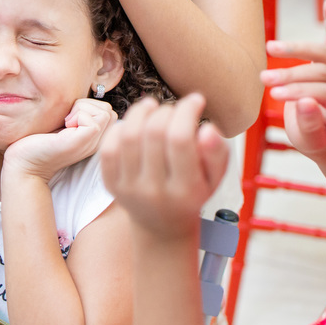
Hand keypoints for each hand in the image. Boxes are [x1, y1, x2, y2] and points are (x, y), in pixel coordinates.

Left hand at [3, 98, 116, 182]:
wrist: (23, 164)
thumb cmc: (37, 141)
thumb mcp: (62, 123)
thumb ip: (77, 113)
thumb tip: (83, 94)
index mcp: (93, 138)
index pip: (108, 110)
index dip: (88, 106)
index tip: (68, 116)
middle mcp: (96, 142)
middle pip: (109, 110)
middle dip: (87, 104)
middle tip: (67, 118)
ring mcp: (92, 144)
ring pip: (106, 112)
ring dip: (83, 109)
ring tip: (66, 122)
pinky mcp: (83, 143)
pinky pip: (95, 121)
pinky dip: (78, 116)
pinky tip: (64, 127)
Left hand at [99, 95, 228, 241]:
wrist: (161, 224)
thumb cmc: (193, 192)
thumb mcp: (214, 178)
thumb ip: (217, 153)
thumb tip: (208, 128)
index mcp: (185, 190)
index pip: (180, 140)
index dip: (186, 112)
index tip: (196, 100)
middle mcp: (154, 191)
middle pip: (154, 134)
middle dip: (166, 110)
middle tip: (173, 108)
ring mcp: (129, 188)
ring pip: (128, 137)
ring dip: (140, 112)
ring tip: (152, 105)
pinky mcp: (110, 185)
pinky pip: (108, 148)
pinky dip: (119, 128)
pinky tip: (133, 123)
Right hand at [262, 0, 325, 156]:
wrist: (323, 135)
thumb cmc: (315, 139)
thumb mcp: (310, 140)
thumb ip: (310, 124)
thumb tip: (305, 102)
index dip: (300, 91)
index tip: (274, 95)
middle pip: (324, 72)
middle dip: (292, 75)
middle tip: (264, 79)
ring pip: (323, 53)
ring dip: (295, 49)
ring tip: (270, 48)